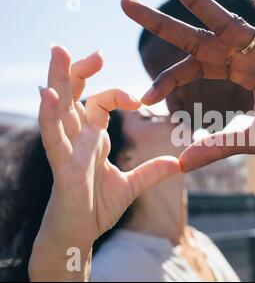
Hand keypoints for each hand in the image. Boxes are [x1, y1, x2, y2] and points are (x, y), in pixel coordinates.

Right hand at [29, 46, 179, 280]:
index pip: (99, 104)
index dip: (115, 94)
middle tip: (83, 48)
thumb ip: (152, 172)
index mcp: (91, 138)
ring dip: (58, 79)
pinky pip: (53, 139)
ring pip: (59, 108)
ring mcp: (67, 150)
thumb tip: (178, 163)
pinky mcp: (62, 167)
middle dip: (76, 70)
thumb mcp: (131, 187)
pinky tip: (48, 95)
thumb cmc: (97, 207)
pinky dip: (50, 116)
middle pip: (73, 95)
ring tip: (59, 51)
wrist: (80, 234)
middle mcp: (76, 138)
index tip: (139, 99)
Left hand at [121, 0, 254, 171]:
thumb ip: (217, 147)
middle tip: (125, 2)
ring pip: (228, 21)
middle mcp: (246, 56)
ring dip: (199, 0)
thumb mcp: (253, 140)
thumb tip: (180, 163)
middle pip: (197, 36)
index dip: (166, 80)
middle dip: (161, 22)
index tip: (143, 98)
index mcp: (236, 74)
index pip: (191, 68)